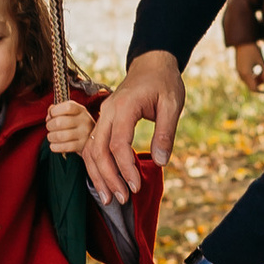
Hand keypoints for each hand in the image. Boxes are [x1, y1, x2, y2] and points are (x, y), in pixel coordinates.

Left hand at [44, 95, 94, 152]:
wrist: (93, 140)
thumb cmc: (76, 124)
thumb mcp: (71, 114)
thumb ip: (58, 110)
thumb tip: (49, 113)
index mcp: (81, 110)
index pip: (67, 107)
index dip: (55, 111)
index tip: (52, 115)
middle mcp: (85, 121)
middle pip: (59, 122)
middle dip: (49, 125)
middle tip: (50, 127)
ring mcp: (84, 134)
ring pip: (60, 136)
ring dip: (51, 136)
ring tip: (51, 136)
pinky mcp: (82, 146)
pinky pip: (63, 147)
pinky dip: (54, 147)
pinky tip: (54, 145)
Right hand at [81, 52, 182, 201]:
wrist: (152, 64)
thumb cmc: (164, 82)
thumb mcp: (173, 104)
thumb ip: (166, 132)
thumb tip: (160, 162)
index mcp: (124, 106)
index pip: (118, 144)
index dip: (125, 168)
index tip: (136, 187)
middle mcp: (107, 111)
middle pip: (97, 149)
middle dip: (108, 177)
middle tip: (122, 199)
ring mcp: (103, 115)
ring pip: (90, 149)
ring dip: (99, 175)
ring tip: (111, 197)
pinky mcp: (104, 120)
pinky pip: (94, 145)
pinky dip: (97, 165)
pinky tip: (106, 181)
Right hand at [231, 41, 263, 90]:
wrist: (243, 41)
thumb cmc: (254, 50)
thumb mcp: (262, 62)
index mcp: (246, 74)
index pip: (254, 89)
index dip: (261, 93)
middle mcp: (241, 74)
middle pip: (251, 86)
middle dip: (260, 85)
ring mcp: (238, 72)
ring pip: (248, 82)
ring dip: (256, 80)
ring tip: (263, 72)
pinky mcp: (238, 69)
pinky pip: (246, 77)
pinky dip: (253, 77)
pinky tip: (258, 70)